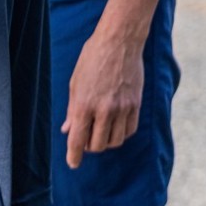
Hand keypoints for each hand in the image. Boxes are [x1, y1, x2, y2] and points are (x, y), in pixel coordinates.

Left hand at [63, 27, 144, 168]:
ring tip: (101, 132)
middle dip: (90, 147)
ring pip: (116, 140)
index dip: (74, 156)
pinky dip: (122, 133)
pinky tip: (116, 125)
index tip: (73, 163)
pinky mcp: (136, 103)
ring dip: (106, 141)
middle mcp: (104, 110)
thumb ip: (73, 110)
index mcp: (84, 105)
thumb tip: (68, 129)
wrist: (120, 41)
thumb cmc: (93, 59)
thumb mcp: (75, 84)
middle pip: (98, 145)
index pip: (78, 140)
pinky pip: (130, 129)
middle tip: (87, 139)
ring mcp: (123, 107)